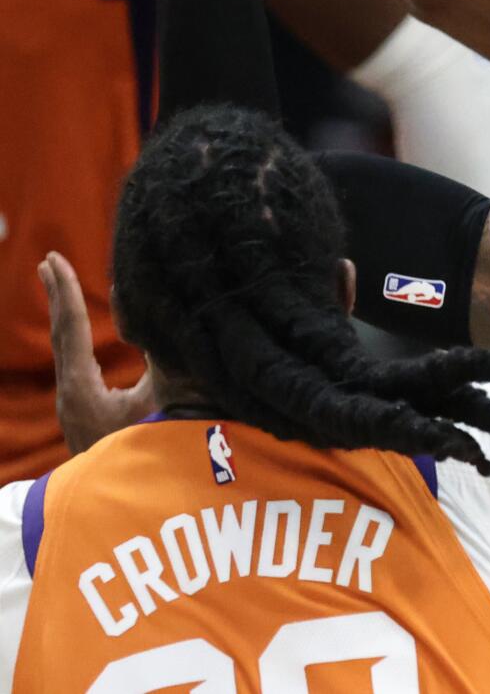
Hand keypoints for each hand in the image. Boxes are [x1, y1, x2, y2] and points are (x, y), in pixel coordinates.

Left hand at [39, 252, 155, 454]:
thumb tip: (153, 312)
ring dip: (64, 316)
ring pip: (65, 352)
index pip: (71, 329)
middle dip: (57, 296)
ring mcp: (74, 409)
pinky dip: (74, 337)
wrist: (139, 506)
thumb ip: (157, 352)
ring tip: (59, 287)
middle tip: (49, 261)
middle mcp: (70, 396)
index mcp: (82, 389)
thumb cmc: (155, 449)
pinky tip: (80, 335)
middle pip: (60, 336)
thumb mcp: (164, 394)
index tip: (55, 259)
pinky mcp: (84, 417)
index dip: (65, 291)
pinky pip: (74, 365)